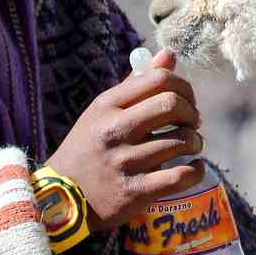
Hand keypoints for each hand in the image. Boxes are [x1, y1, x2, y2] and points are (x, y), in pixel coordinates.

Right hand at [42, 48, 205, 229]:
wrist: (60, 200)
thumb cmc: (87, 150)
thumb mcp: (102, 112)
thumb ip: (136, 83)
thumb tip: (169, 54)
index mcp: (106, 105)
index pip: (158, 79)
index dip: (183, 86)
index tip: (186, 100)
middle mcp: (114, 130)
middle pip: (172, 105)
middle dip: (192, 112)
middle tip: (192, 122)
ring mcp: (124, 163)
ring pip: (180, 141)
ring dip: (195, 142)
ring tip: (191, 145)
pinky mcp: (134, 193)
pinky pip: (180, 176)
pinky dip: (196, 170)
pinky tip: (195, 168)